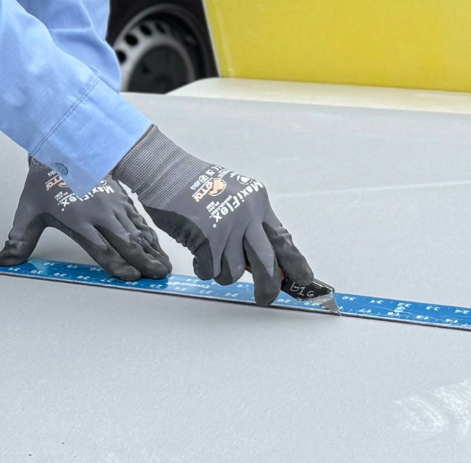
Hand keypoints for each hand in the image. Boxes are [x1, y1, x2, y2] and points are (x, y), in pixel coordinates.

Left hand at [0, 158, 171, 280]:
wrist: (60, 147)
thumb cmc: (44, 181)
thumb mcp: (27, 211)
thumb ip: (19, 240)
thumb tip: (3, 261)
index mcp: (79, 219)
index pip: (102, 248)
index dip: (118, 265)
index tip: (131, 278)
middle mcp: (100, 212)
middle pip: (127, 241)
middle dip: (144, 261)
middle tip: (158, 276)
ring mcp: (113, 203)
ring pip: (137, 231)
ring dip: (151, 249)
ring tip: (163, 267)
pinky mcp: (121, 196)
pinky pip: (138, 219)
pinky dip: (149, 234)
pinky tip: (156, 246)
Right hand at [113, 125, 315, 303]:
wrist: (165, 172)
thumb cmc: (194, 184)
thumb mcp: (233, 197)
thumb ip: (249, 226)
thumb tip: (263, 262)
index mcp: (257, 202)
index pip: (284, 240)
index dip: (296, 265)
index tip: (305, 280)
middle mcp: (247, 214)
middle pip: (267, 263)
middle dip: (268, 287)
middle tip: (265, 298)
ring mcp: (227, 226)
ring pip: (234, 271)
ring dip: (221, 271)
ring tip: (209, 253)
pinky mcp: (206, 238)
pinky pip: (209, 270)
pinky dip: (202, 267)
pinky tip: (196, 250)